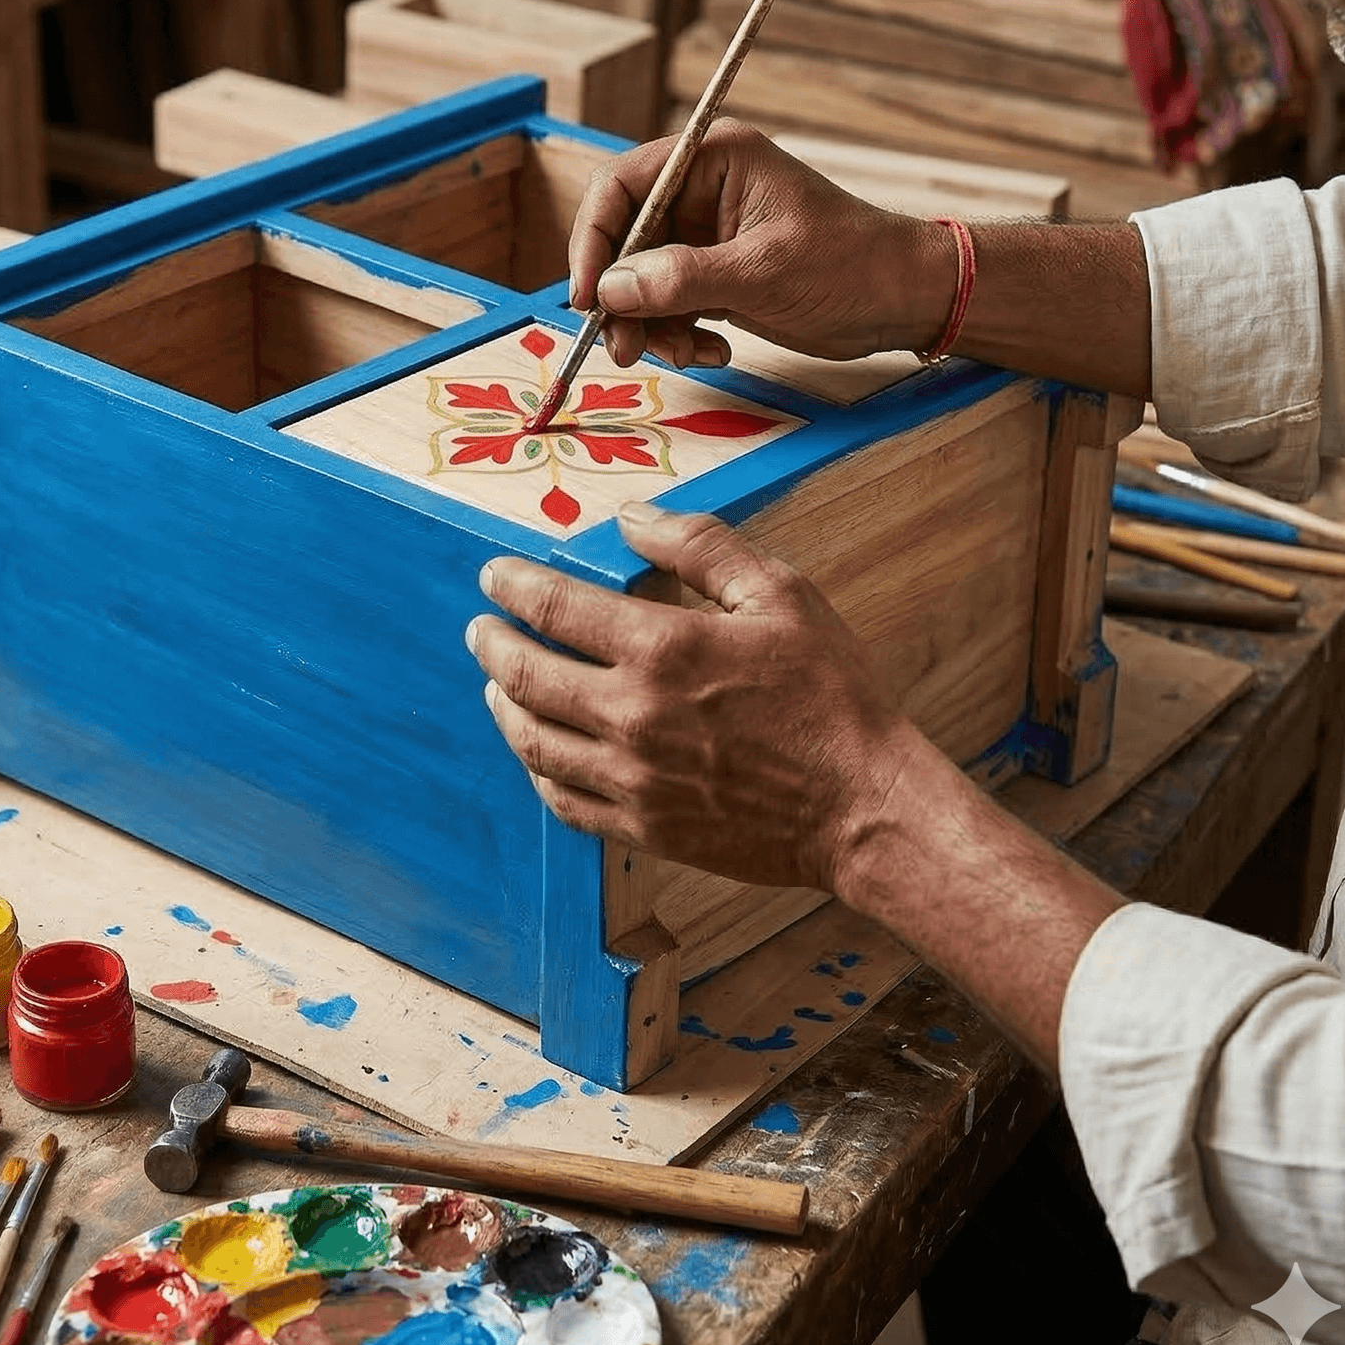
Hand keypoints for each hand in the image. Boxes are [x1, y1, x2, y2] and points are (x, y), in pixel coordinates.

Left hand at [464, 501, 956, 895]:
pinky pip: (562, 800)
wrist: (864, 808)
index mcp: (664, 648)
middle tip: (481, 629)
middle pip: (524, 675)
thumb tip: (633, 517)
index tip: (494, 578)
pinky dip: (537, 771)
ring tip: (496, 686)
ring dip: (503, 706)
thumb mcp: (781, 594)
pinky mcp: (643, 827)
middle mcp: (633, 714)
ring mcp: (632, 778)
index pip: (554, 607)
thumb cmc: (831, 696)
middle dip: (491, 644)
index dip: (512, 587)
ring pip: (532, 741)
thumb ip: (701, 547)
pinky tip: (539, 752)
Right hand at [568, 118, 957, 368]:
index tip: (587, 295)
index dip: (594, 239)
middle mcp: (701, 191)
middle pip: (623, 239)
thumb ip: (682, 278)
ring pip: (639, 280)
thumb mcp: (763, 271)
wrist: (904, 301)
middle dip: (620, 297)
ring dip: (648, 326)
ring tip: (684, 354)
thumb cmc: (851, 265)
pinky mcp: (713, 275)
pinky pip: (666, 305)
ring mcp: (705, 235)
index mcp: (712, 159)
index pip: (622, 186)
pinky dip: (676, 336)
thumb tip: (610, 289)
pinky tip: (713, 352)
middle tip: (624, 346)